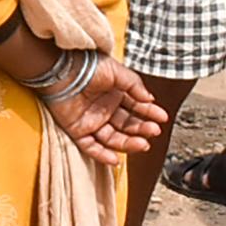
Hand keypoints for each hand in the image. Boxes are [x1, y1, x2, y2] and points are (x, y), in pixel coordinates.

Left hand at [46, 60, 170, 165]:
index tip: (162, 118)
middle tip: (154, 131)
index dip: (149, 113)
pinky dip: (102, 155)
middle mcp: (104, 109)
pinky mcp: (77, 130)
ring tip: (143, 144)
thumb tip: (149, 99)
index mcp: (114, 94)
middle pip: (126, 125)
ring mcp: (91, 121)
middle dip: (141, 129)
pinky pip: (91, 147)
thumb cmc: (87, 65)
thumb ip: (134, 85)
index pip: (135, 107)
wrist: (63, 69)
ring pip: (113, 138)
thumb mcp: (116, 71)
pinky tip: (116, 160)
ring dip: (128, 143)